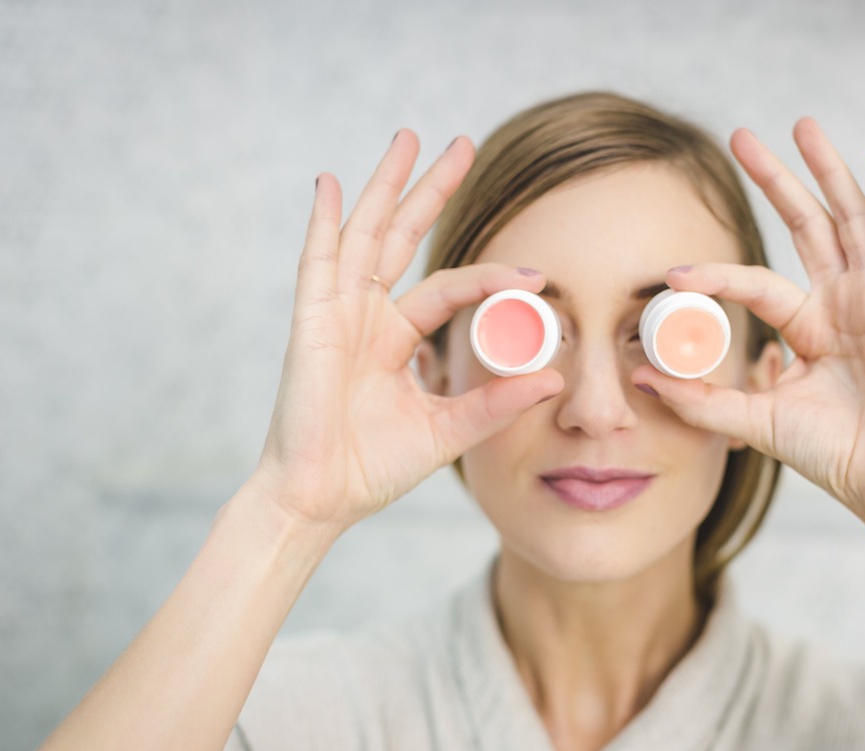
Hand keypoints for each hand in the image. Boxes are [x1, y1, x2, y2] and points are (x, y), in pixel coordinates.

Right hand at [249, 131, 562, 534]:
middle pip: (404, 236)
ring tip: (408, 139)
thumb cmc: (375, 467)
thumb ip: (495, 403)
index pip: (450, 287)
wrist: (324, 496)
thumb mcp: (448, 431)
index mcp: (397, 337)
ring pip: (367, 234)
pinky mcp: (311, 322)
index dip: (492, 277)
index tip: (539, 276)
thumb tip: (554, 379)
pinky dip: (324, 222)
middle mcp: (367, 315)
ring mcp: (337, 313)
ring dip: (386, 186)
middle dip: (431, 189)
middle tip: (463, 144)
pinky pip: (317, 261)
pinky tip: (333, 184)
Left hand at [630, 118, 864, 525]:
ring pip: (849, 217)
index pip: (755, 282)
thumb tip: (640, 378)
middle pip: (805, 225)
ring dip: (826, 170)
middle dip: (775, 180)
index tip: (672, 274)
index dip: (715, 275)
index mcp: (807, 326)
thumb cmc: (830, 453)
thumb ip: (700, 399)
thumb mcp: (753, 419)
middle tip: (740, 137)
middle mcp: (841, 302)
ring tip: (801, 124)